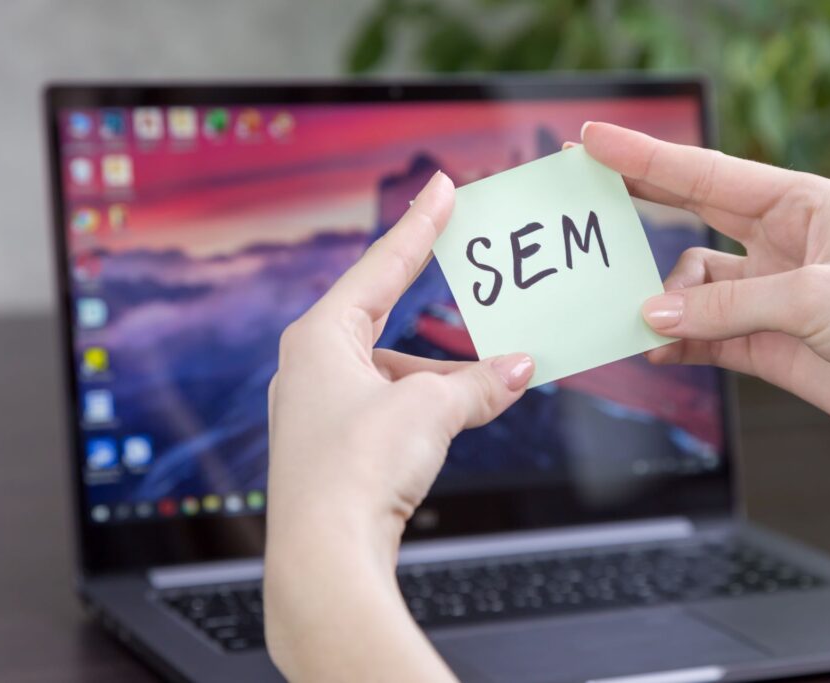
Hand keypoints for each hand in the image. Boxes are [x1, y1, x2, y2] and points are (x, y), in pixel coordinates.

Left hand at [264, 171, 533, 681]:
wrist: (325, 558)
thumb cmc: (355, 471)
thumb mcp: (429, 411)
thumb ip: (477, 383)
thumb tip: (518, 368)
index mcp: (319, 337)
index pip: (379, 266)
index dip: (418, 227)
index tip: (441, 190)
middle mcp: (311, 367)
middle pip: (387, 323)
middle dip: (439, 319)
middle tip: (478, 285)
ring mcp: (319, 410)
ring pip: (394, 374)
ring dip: (442, 380)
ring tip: (493, 384)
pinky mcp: (333, 449)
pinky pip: (389, 410)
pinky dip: (426, 410)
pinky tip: (460, 418)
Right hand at [580, 122, 829, 457]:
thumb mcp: (812, 299)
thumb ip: (725, 306)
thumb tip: (650, 316)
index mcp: (797, 204)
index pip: (705, 174)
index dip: (643, 157)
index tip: (592, 141)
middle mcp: (774, 242)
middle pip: (686, 213)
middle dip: (635, 203)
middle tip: (581, 191)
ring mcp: (763, 293)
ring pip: (686, 287)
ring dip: (664, 304)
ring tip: (644, 322)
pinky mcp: (757, 340)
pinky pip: (697, 335)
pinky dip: (674, 343)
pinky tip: (656, 350)